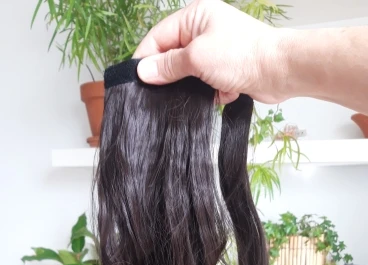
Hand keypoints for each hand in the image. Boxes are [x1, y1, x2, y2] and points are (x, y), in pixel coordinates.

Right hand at [134, 0, 289, 104]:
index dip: (145, 59)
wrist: (279, 71)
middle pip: (172, 56)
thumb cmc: (242, 55)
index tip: (137, 81)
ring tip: (201, 92)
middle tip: (165, 94)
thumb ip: (168, 66)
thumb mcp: (197, 59)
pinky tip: (223, 93)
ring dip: (194, 87)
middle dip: (172, 76)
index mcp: (194, 17)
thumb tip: (143, 72)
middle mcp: (203, 30)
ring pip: (188, 74)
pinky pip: (205, 84)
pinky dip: (211, 92)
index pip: (158, 37)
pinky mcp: (225, 70)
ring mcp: (215, 51)